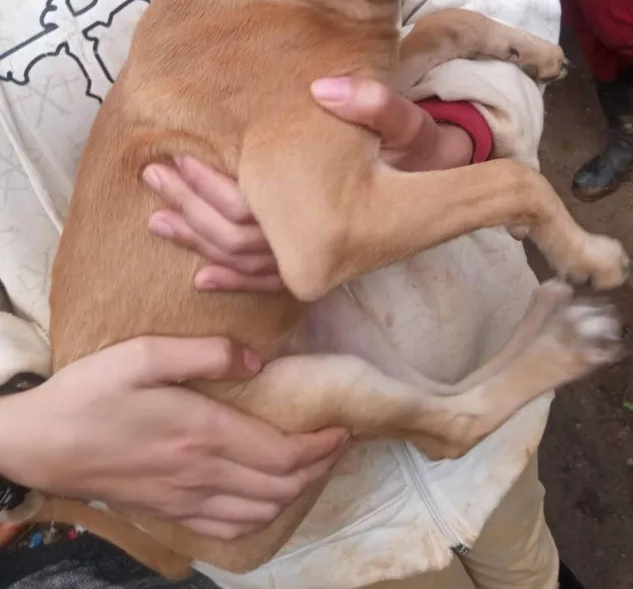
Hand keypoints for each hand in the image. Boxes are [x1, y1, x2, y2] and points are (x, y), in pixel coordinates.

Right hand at [0, 337, 345, 539]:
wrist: (41, 443)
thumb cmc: (92, 392)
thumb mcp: (145, 354)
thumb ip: (205, 353)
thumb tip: (257, 360)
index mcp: (202, 433)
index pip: (283, 454)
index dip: (321, 446)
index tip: (343, 427)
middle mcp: (202, 474)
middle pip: (281, 486)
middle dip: (319, 467)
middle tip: (338, 443)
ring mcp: (186, 499)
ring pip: (261, 511)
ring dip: (296, 491)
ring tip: (311, 464)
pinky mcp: (170, 511)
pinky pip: (230, 527)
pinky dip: (262, 514)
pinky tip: (267, 495)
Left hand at [143, 79, 472, 291]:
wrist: (450, 194)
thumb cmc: (424, 158)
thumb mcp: (410, 126)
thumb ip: (374, 105)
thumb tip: (323, 86)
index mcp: (330, 225)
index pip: (247, 213)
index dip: (205, 187)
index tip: (174, 158)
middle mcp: (318, 258)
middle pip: (234, 238)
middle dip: (188, 207)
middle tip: (152, 175)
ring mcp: (317, 268)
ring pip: (243, 263)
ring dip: (197, 239)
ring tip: (157, 216)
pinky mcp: (318, 270)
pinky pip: (266, 284)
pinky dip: (230, 279)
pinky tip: (201, 275)